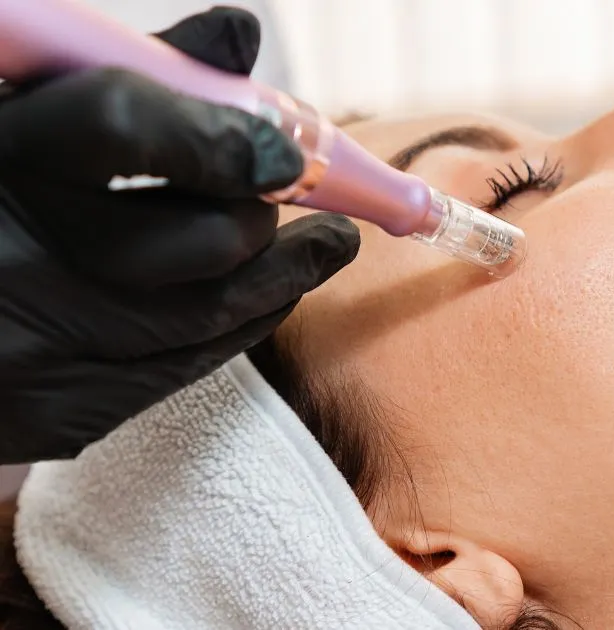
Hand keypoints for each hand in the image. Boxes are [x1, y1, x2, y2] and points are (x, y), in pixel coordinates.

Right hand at [0, 8, 359, 463]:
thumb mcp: (21, 120)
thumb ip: (127, 82)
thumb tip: (238, 36)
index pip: (123, 122)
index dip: (222, 135)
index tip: (282, 152)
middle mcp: (7, 255)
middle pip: (199, 241)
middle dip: (261, 220)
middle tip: (287, 201)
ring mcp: (29, 348)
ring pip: (210, 315)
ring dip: (283, 277)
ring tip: (324, 247)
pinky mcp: (53, 414)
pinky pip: (182, 370)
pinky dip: (238, 327)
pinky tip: (265, 298)